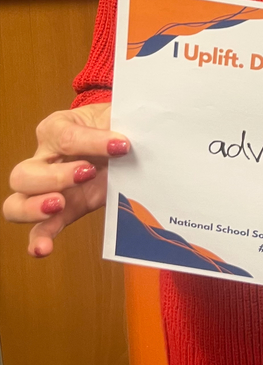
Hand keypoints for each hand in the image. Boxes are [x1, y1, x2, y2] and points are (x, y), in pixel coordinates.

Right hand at [3, 103, 129, 257]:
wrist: (124, 140)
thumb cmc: (115, 124)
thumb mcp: (118, 115)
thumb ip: (124, 121)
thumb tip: (143, 131)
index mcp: (57, 127)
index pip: (64, 136)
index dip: (93, 141)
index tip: (122, 144)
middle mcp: (45, 158)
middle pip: (24, 173)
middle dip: (55, 176)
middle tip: (87, 173)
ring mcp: (48, 189)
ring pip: (17, 203)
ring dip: (35, 208)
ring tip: (60, 205)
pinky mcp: (64, 211)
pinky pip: (40, 229)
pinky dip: (39, 239)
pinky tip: (44, 249)